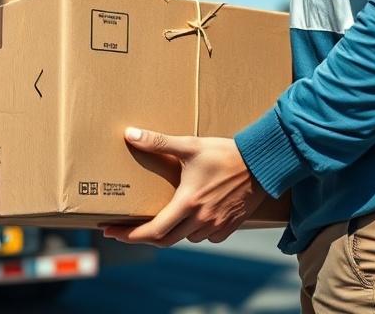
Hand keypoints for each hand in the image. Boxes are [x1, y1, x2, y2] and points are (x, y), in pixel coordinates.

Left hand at [101, 126, 266, 246]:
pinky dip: (194, 231)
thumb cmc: (225, 153)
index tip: (111, 232)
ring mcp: (217, 226)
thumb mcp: (190, 145)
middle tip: (125, 229)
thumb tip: (130, 134)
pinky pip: (206, 237)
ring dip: (171, 232)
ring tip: (160, 218)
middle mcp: (201, 220)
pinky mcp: (230, 227)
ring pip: (186, 239)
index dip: (129, 235)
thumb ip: (158, 142)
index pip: (153, 230)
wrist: (263, 163)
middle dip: (143, 236)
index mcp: (188, 203)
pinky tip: (191, 217)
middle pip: (165, 240)